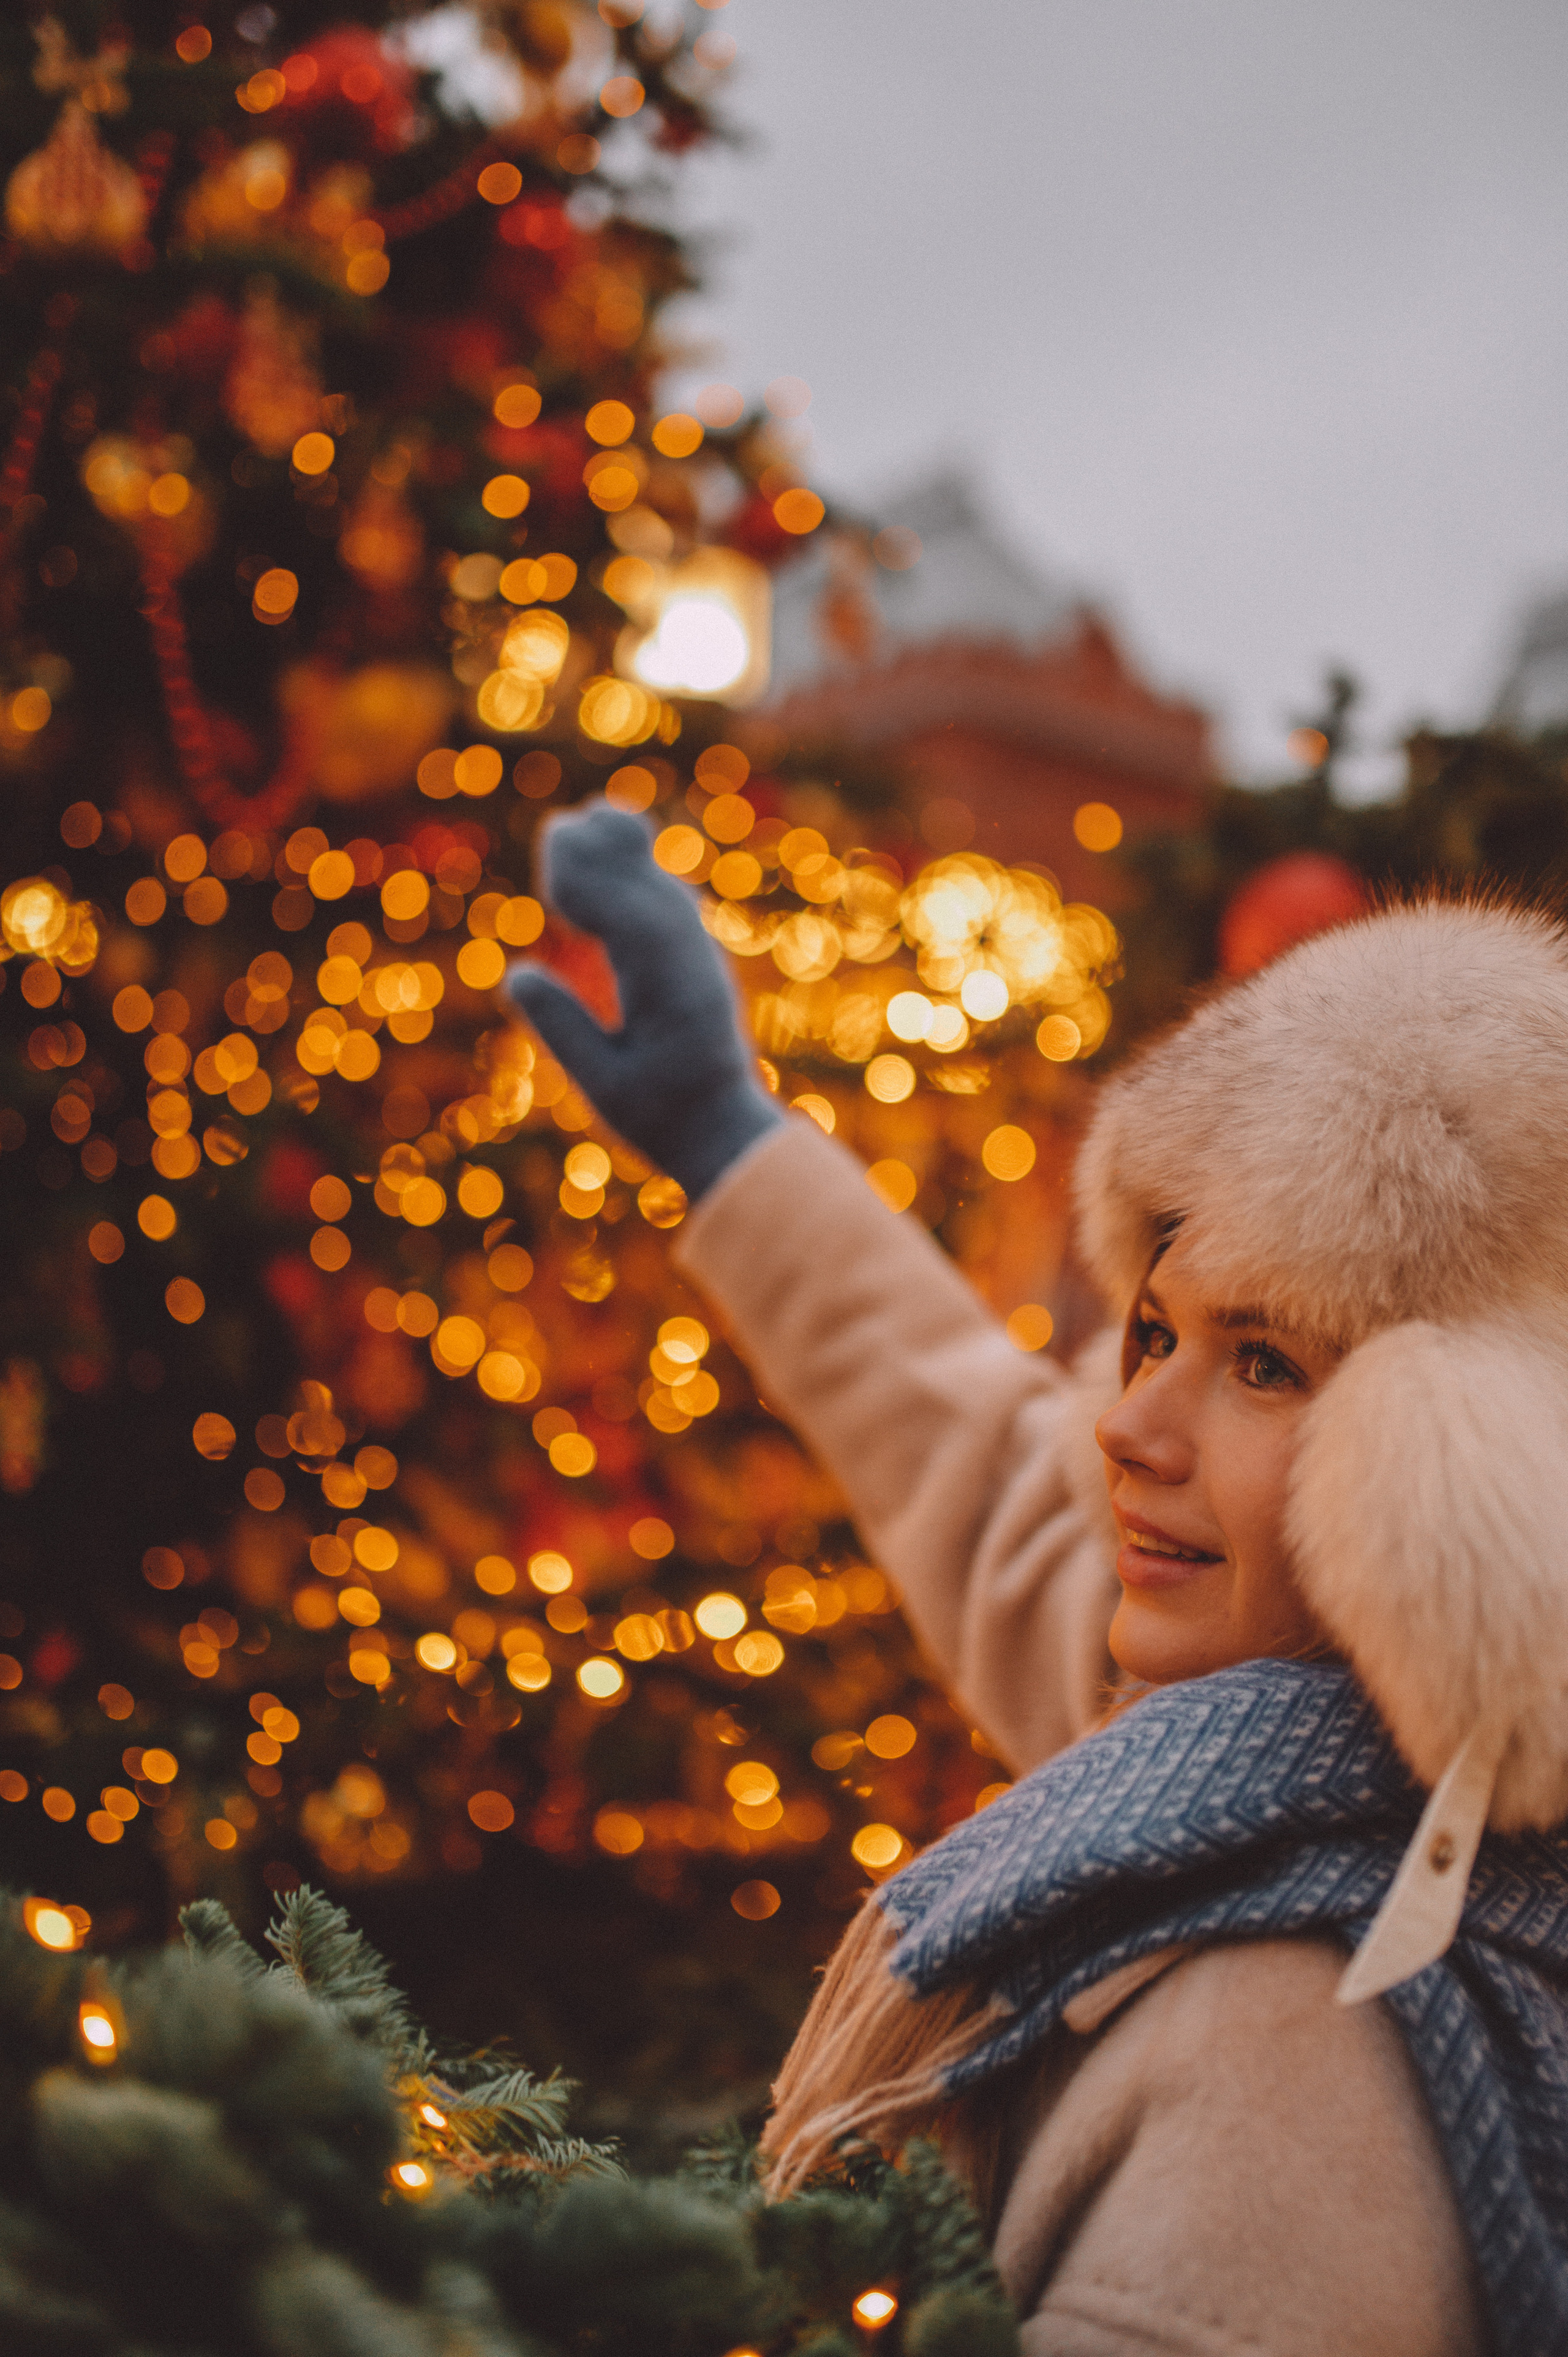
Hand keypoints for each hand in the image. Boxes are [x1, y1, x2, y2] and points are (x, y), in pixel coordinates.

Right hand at [504, 801, 781, 1201]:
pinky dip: (644, 882)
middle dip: (603, 855)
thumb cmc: (662, 1119)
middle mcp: (691, 961)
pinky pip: (673, 908)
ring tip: (594, 820)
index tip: (553, 854)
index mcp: (668, 986)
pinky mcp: (700, 967)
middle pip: (645, 888)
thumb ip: (563, 1029)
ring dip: (628, 859)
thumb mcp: (603, 1086)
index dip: (585, 881)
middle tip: (562, 826)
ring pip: (664, 891)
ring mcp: (701, 960)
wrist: (726, 1134)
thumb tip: (516, 975)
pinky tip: (624, 868)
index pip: (623, 914)